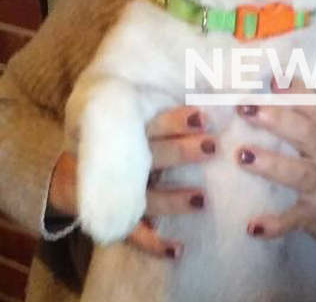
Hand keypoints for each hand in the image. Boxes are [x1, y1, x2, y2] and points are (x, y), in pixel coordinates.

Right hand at [48, 106, 215, 258]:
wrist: (72, 179)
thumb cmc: (120, 146)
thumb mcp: (132, 125)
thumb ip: (166, 118)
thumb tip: (213, 96)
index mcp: (131, 136)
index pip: (154, 124)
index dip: (177, 120)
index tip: (203, 115)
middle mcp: (126, 164)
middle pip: (155, 156)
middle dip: (183, 151)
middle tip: (212, 146)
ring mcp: (120, 195)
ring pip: (148, 196)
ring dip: (174, 200)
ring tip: (202, 200)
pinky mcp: (115, 220)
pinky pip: (133, 235)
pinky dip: (153, 244)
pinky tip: (177, 249)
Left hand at [236, 80, 315, 292]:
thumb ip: (298, 111)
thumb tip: (275, 77)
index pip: (312, 106)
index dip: (294, 90)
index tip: (271, 75)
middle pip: (305, 132)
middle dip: (277, 119)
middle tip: (245, 108)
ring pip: (299, 173)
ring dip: (271, 164)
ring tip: (241, 156)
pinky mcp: (314, 214)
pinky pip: (294, 218)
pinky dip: (275, 223)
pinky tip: (253, 226)